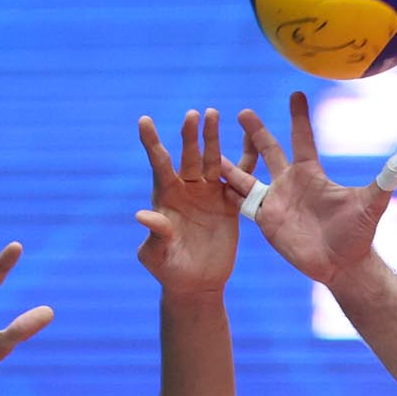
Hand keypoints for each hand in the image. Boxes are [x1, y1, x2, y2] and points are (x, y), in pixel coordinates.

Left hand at [136, 109, 256, 294]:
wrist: (197, 282)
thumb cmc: (169, 269)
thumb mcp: (156, 253)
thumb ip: (154, 233)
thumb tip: (143, 215)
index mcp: (166, 196)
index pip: (158, 164)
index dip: (151, 142)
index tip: (144, 120)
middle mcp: (187, 190)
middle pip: (188, 156)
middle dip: (191, 136)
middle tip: (194, 114)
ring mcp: (208, 195)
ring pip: (212, 160)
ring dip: (213, 139)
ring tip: (215, 113)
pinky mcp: (228, 204)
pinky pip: (239, 178)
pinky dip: (246, 158)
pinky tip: (254, 139)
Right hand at [222, 92, 396, 287]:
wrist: (342, 264)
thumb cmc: (357, 234)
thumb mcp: (370, 204)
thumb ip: (384, 180)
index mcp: (312, 174)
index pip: (302, 138)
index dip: (299, 116)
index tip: (296, 91)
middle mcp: (290, 183)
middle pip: (269, 150)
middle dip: (256, 131)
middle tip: (241, 111)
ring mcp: (275, 200)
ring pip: (246, 173)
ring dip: (229, 159)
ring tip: (207, 143)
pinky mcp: (264, 219)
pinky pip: (240, 201)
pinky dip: (224, 189)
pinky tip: (205, 178)